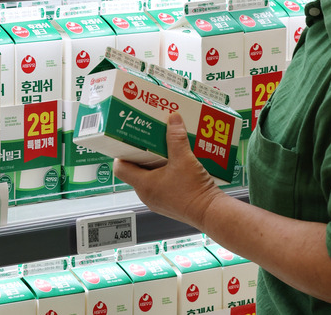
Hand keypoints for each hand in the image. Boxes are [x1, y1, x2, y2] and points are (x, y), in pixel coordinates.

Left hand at [113, 112, 222, 229]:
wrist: (210, 212)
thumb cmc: (193, 191)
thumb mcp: (184, 158)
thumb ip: (176, 137)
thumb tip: (173, 119)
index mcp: (144, 185)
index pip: (121, 168)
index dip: (122, 152)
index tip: (129, 140)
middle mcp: (147, 194)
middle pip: (134, 170)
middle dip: (141, 153)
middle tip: (149, 139)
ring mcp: (158, 200)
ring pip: (149, 176)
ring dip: (155, 162)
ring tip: (164, 148)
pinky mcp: (169, 202)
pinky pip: (160, 183)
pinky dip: (165, 171)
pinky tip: (177, 162)